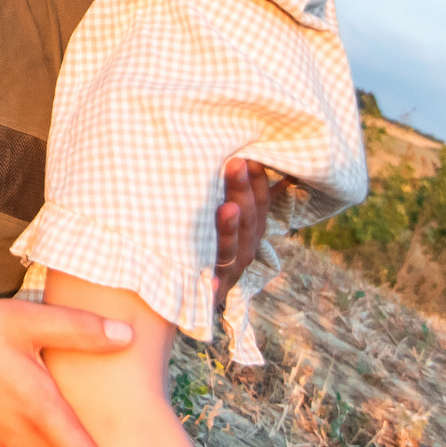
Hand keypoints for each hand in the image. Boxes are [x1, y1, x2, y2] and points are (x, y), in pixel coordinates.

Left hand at [212, 159, 279, 309]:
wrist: (185, 294)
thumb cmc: (204, 241)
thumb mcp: (220, 216)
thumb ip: (229, 190)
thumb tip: (236, 152)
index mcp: (250, 229)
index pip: (259, 201)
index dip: (258, 179)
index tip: (251, 152)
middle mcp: (245, 249)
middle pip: (248, 220)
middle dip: (242, 191)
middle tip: (236, 162)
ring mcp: (229, 270)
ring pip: (232, 249)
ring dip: (229, 229)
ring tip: (227, 208)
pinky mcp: (210, 291)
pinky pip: (212, 286)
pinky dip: (213, 283)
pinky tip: (212, 277)